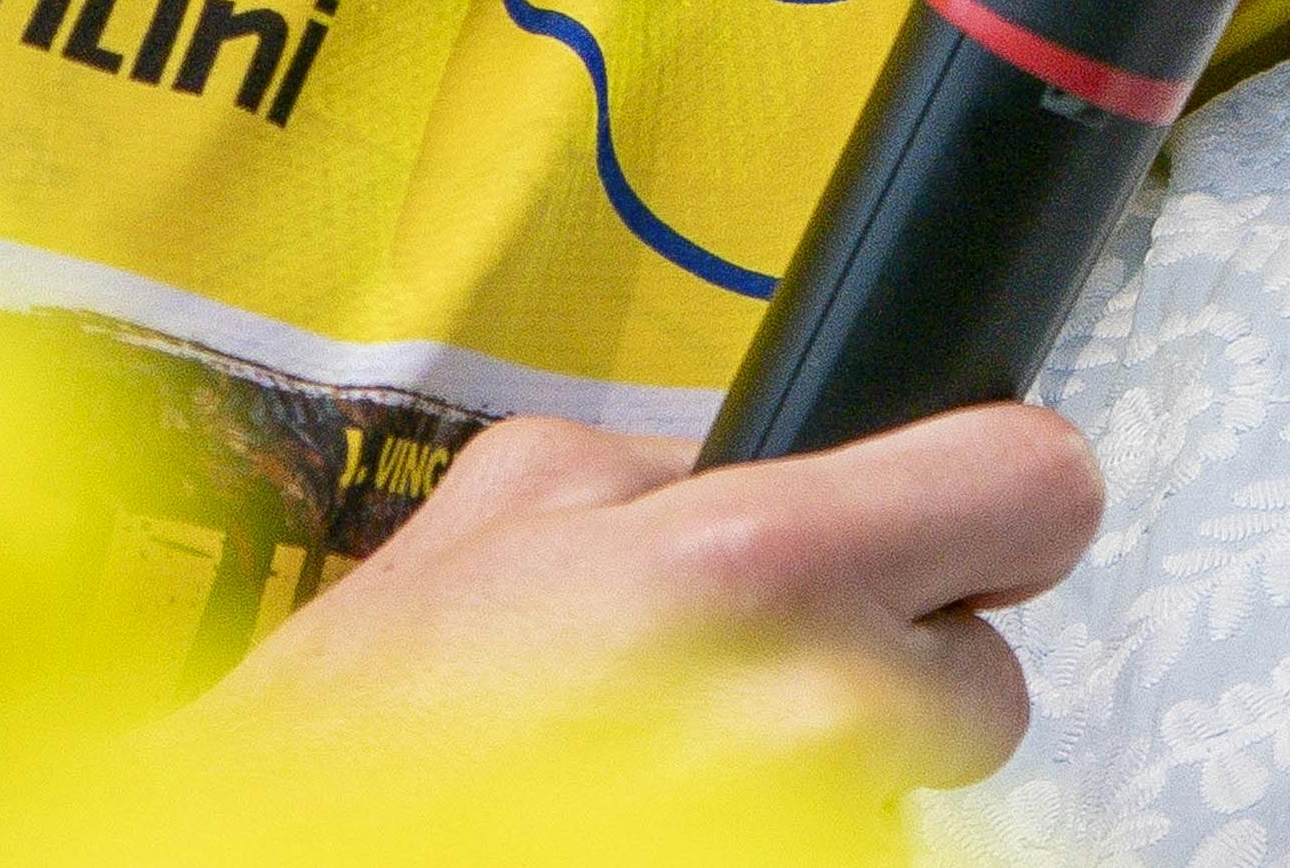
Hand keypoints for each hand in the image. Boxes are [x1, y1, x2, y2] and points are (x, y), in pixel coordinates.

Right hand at [176, 404, 1103, 786]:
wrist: (254, 867)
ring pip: (909, 795)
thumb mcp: (495, 512)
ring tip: (661, 779)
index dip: (1001, 502)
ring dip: (825, 785)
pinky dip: (778, 845)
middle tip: (748, 687)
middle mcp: (810, 707)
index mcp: (750, 561)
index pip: (1034, 487)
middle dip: (886, 676)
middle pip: (984, 680)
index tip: (971, 526)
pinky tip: (656, 832)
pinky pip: (841, 857)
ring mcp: (811, 836)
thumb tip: (761, 462)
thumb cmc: (345, 748)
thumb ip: (657, 471)